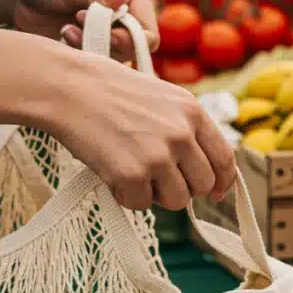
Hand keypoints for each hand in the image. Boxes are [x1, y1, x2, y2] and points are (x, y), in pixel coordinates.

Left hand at [6, 0, 158, 60]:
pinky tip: (63, 34)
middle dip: (109, 43)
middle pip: (135, 48)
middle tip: (82, 25)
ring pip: (116, 58)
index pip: (148, 27)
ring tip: (67, 28)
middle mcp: (125, 14)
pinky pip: (96, 63)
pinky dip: (80, 53)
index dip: (133, 37)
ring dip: (92, 47)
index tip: (108, 32)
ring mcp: (109, 32)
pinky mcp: (91, 46)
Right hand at [47, 50, 235, 209]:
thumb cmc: (108, 92)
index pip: (224, 158)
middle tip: (157, 179)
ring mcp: (158, 155)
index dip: (222, 181)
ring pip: (176, 201)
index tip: (216, 193)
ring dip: (155, 194)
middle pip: (203, 185)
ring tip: (131, 170)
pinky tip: (111, 171)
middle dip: (183, 188)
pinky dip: (125, 195)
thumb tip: (201, 169)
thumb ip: (184, 128)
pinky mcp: (132, 175)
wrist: (68, 88)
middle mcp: (181, 134)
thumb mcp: (160, 98)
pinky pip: (140, 204)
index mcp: (192, 111)